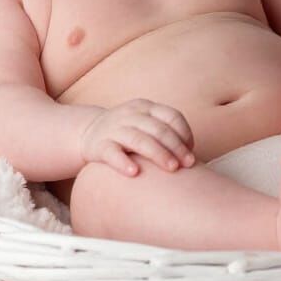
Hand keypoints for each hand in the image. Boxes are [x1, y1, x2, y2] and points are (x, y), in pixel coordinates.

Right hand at [80, 99, 195, 175]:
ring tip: (172, 168)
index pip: (171, 116)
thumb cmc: (127, 133)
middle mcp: (130, 115)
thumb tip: (191, 156)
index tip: (191, 152)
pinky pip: (111, 153)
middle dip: (176, 147)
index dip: (185, 133)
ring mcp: (113, 129)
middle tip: (188, 164)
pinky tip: (134, 172)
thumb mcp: (145, 123)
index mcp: (145, 107)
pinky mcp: (98, 145)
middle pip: (158, 129)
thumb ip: (164, 132)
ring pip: (138, 139)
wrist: (88, 132)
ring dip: (158, 154)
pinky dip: (123, 162)